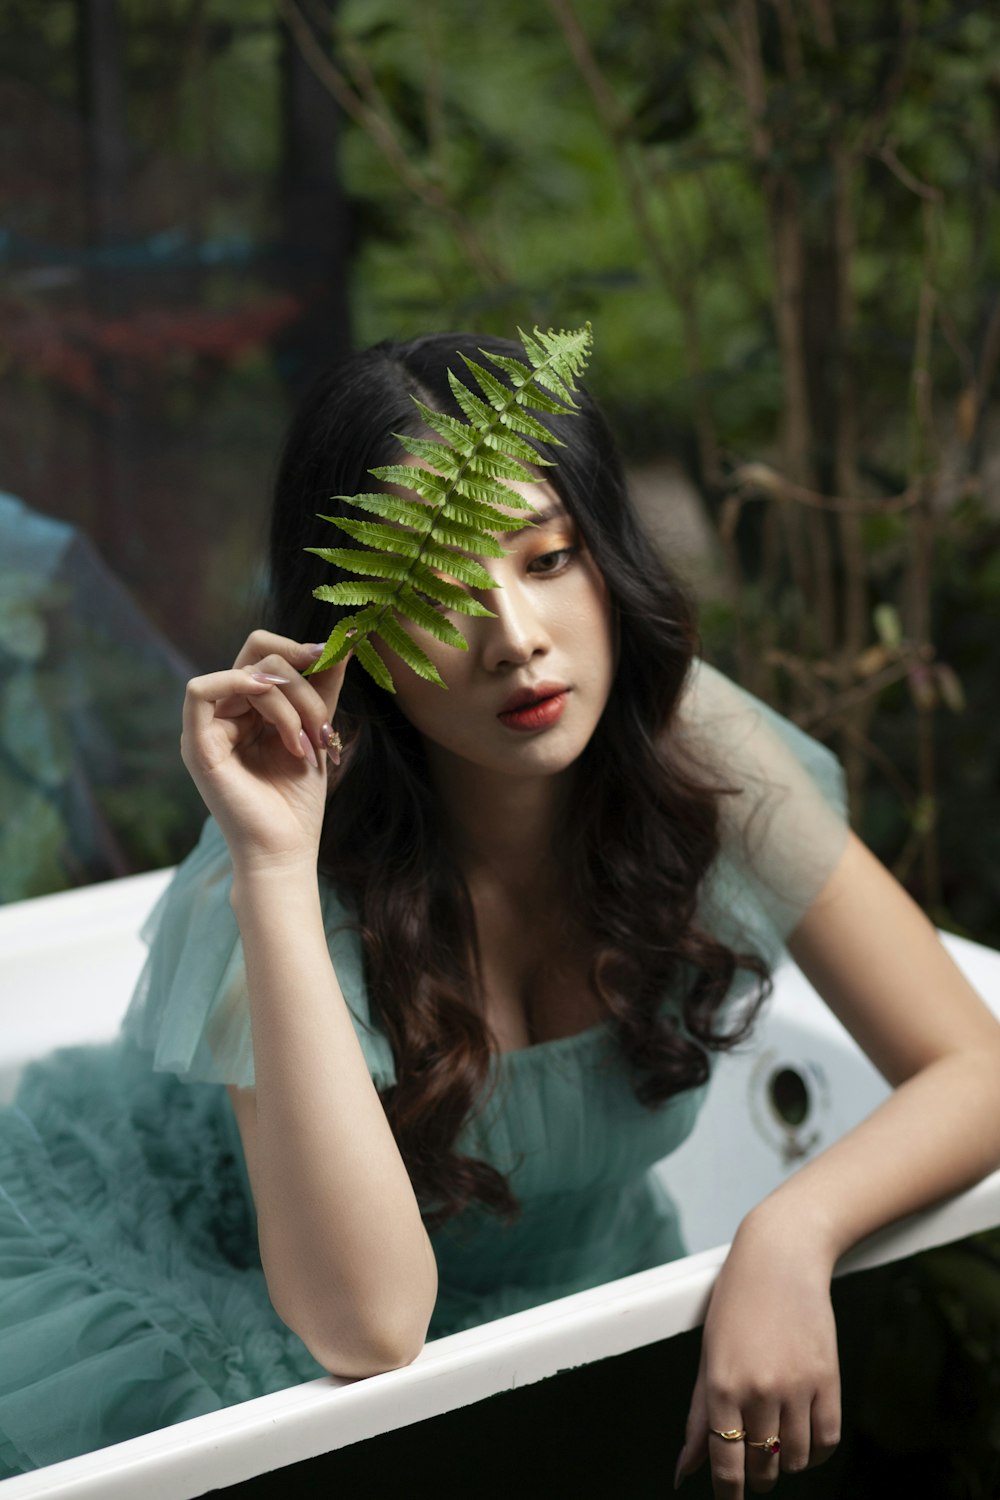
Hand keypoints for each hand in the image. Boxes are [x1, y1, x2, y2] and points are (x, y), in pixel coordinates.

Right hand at [181, 630, 348, 874]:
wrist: (286, 851)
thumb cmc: (298, 803)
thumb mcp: (317, 731)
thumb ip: (323, 687)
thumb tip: (343, 640)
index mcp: (249, 710)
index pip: (265, 654)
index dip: (298, 649)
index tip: (333, 656)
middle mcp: (225, 714)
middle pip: (256, 654)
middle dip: (300, 678)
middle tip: (322, 718)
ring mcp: (207, 728)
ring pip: (247, 672)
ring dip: (290, 700)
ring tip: (307, 741)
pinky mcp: (196, 746)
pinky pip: (200, 690)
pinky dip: (240, 683)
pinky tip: (276, 714)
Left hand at [674, 1208, 841, 1496]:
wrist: (780, 1258)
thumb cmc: (737, 1302)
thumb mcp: (708, 1355)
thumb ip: (698, 1417)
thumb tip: (684, 1471)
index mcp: (722, 1382)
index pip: (725, 1462)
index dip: (728, 1492)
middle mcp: (759, 1388)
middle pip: (761, 1464)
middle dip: (755, 1474)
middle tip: (751, 1462)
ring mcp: (797, 1385)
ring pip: (793, 1458)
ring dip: (783, 1461)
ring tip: (775, 1441)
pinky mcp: (828, 1379)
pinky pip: (826, 1441)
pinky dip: (814, 1451)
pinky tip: (802, 1438)